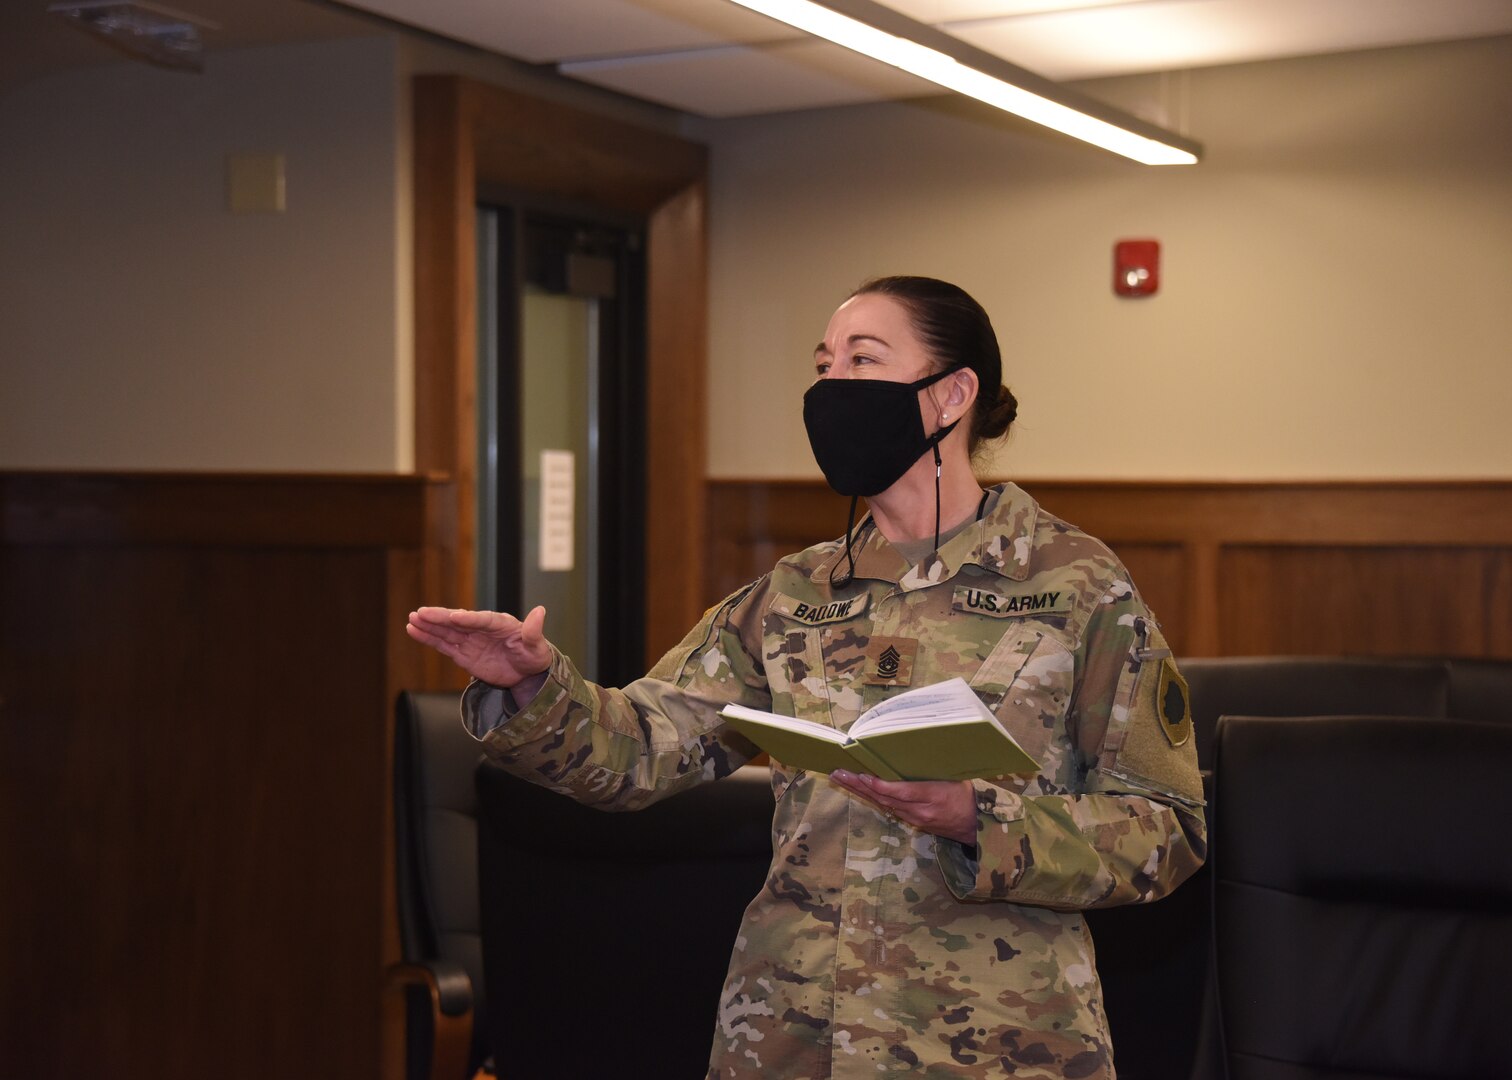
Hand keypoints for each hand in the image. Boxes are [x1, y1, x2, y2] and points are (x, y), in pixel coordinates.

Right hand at [406, 605, 553, 693]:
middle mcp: (481, 629)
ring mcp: (470, 640)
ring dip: (429, 625)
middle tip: (422, 612)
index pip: (482, 620)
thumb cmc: (534, 654)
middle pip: (458, 622)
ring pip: (447, 632)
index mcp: (500, 623)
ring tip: (412, 618)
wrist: (526, 672)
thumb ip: (534, 631)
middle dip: (440, 618)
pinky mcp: (463, 653)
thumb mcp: (537, 646)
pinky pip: (443, 644)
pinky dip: (429, 638)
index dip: (468, 619)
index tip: (454, 616)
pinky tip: (414, 630)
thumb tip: (541, 611)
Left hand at [829, 771, 977, 844]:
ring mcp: (915, 819)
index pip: (902, 792)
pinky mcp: (912, 822)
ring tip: (841, 777)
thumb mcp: (955, 777)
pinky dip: (871, 797)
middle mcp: (921, 811)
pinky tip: (858, 788)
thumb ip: (932, 769)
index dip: (881, 785)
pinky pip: (888, 808)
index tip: (863, 775)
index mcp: (934, 796)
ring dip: (860, 791)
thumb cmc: (966, 794)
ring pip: (883, 804)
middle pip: (885, 798)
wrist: (975, 825)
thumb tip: (910, 749)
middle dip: (860, 785)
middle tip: (839, 772)